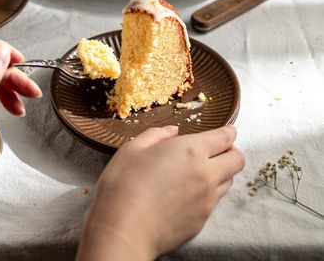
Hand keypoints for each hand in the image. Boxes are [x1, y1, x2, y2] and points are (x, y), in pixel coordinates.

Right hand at [76, 125, 244, 260]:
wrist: (124, 230)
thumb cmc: (124, 186)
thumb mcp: (133, 148)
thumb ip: (156, 135)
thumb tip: (172, 132)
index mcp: (190, 151)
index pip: (225, 138)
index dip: (228, 132)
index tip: (227, 130)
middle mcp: (205, 174)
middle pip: (237, 160)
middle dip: (231, 151)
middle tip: (217, 150)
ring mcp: (206, 200)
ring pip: (228, 181)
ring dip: (221, 172)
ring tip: (200, 171)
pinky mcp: (202, 221)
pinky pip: (214, 202)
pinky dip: (208, 193)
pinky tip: (187, 193)